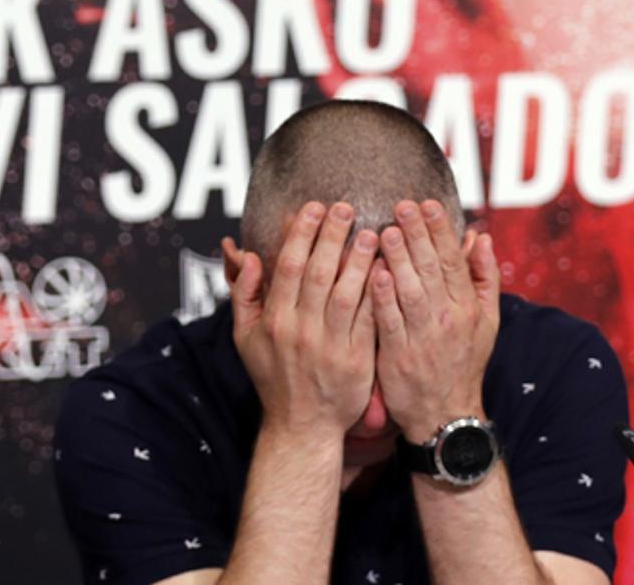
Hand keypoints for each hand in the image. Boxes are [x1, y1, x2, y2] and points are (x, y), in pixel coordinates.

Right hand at [226, 202, 378, 439]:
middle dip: (332, 236)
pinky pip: (369, 319)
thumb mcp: (245, 339)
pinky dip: (378, 293)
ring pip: (347, 292)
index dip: (302, 234)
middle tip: (345, 207)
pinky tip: (388, 269)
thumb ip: (245, 296)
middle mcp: (300, 329)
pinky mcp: (357, 360)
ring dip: (359, 259)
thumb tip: (249, 256)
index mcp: (274, 320)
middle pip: (318, 272)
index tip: (314, 208)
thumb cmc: (274, 378)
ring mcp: (330, 345)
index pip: (288, 266)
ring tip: (372, 231)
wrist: (301, 427)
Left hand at [371, 199, 499, 442]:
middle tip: (402, 206)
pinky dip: (383, 297)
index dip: (441, 232)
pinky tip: (374, 273)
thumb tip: (480, 236)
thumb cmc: (463, 361)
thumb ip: (483, 276)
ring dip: (399, 260)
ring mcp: (424, 337)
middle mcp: (448, 318)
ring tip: (386, 231)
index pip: (454, 261)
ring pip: (411, 291)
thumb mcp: (486, 320)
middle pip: (432, 270)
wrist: (446, 414)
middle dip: (418, 236)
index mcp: (467, 307)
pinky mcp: (399, 355)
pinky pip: (390, 321)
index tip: (427, 204)